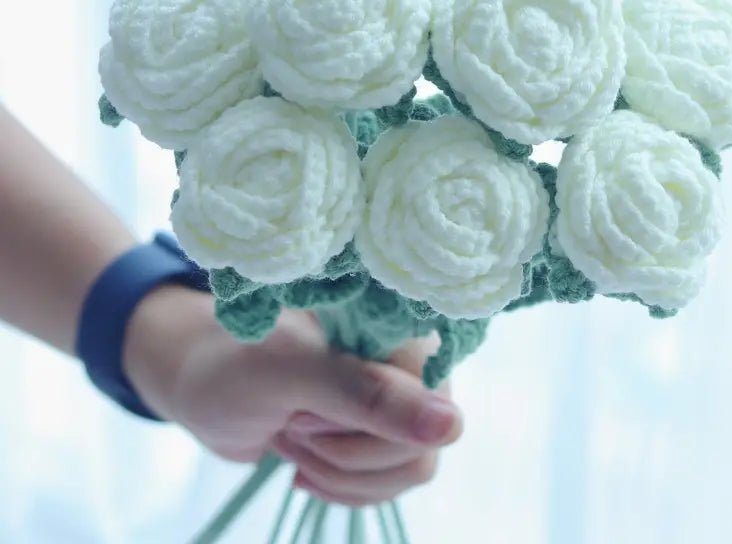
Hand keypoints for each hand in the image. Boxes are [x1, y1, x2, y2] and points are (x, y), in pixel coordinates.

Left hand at [124, 286, 462, 505]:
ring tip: (293, 435)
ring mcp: (396, 399)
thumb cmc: (234, 365)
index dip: (363, 421)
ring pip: (410, 470)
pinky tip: (302, 462)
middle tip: (293, 421)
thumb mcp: (293, 374)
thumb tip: (451, 426)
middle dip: (344, 449)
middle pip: (421, 443)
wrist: (199, 385)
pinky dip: (339, 485)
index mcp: (398, 325)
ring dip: (339, 470)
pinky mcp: (378, 432)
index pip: (432, 402)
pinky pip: (389, 485)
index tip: (307, 406)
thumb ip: (368, 394)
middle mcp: (408, 359)